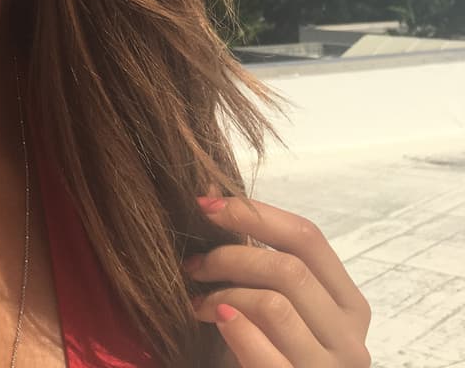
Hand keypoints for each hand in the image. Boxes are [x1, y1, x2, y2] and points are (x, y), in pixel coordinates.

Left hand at [185, 192, 370, 366]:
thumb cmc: (259, 353)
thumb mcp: (264, 304)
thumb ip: (253, 258)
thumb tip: (210, 191)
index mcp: (348, 304)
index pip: (308, 238)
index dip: (253, 213)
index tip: (204, 204)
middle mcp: (351, 337)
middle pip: (289, 268)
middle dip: (229, 255)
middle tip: (192, 264)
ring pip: (274, 304)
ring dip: (222, 293)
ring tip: (196, 301)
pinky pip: (266, 351)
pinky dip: (234, 327)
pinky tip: (214, 317)